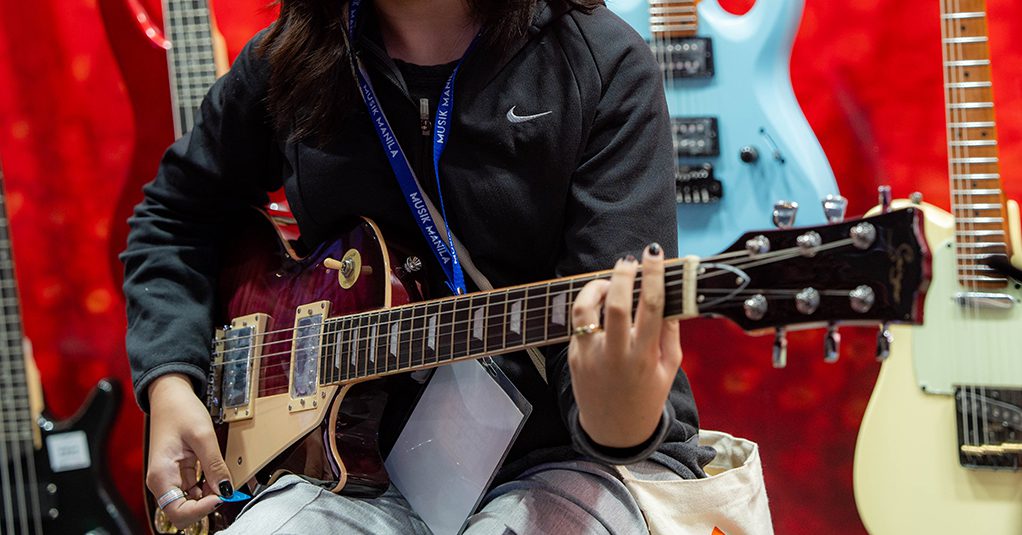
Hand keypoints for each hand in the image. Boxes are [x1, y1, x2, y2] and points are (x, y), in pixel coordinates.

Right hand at [146, 373, 233, 528]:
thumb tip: (226, 490)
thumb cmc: (179, 410)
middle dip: (206, 506)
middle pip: (183, 512)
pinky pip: (193, 492)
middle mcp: (162, 482)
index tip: (223, 496)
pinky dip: (207, 490)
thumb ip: (215, 465)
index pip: (178, 511)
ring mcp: (170, 479)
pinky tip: (217, 479)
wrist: (171, 395)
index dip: (202, 510)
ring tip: (224, 482)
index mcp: (161, 475)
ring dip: (208, 498)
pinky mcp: (178, 474)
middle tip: (226, 491)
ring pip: (190, 504)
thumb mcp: (203, 436)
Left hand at [568, 244, 681, 447]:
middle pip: (614, 303)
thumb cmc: (647, 397)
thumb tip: (670, 297)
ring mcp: (590, 356)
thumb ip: (669, 333)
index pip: (650, 306)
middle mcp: (615, 355)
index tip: (654, 254)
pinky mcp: (573, 358)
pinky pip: (579, 325)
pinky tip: (601, 307)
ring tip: (608, 282)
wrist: (615, 431)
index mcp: (644, 357)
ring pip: (584, 309)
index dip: (652, 275)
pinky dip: (590, 310)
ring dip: (595, 288)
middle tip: (628, 261)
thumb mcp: (669, 369)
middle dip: (621, 274)